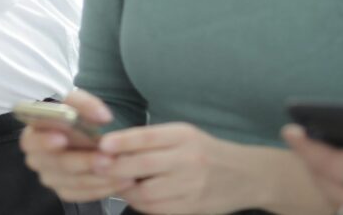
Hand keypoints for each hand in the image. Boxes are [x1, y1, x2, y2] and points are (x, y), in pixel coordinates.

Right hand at [20, 89, 135, 202]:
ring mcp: (50, 178)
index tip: (62, 139)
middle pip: (59, 163)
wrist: (80, 133)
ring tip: (122, 170)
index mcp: (32, 134)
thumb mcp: (74, 101)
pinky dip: (102, 188)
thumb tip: (102, 116)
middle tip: (107, 158)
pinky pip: (83, 195)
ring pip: (74, 181)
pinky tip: (119, 181)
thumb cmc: (72, 114)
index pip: (31, 141)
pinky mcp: (64, 191)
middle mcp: (37, 159)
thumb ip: (85, 104)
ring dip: (99, 177)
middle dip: (84, 161)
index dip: (44, 141)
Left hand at [97, 122, 268, 213]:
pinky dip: (140, 204)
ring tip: (113, 182)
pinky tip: (133, 196)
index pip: (148, 136)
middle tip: (97, 165)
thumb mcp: (183, 135)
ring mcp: (191, 187)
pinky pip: (158, 210)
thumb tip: (114, 147)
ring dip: (125, 189)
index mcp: (183, 136)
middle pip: (143, 166)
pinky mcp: (192, 208)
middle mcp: (188, 160)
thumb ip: (152, 140)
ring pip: (147, 192)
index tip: (102, 145)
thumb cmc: (205, 150)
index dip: (123, 141)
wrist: (245, 175)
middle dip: (116, 167)